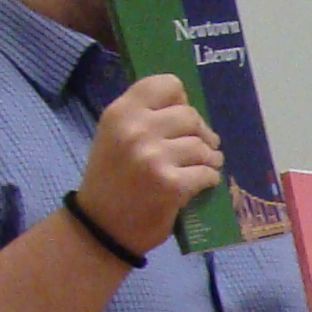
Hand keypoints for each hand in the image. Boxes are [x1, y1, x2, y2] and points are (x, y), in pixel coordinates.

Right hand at [74, 75, 222, 251]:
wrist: (101, 226)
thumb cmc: (111, 179)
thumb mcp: (116, 136)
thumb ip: (144, 117)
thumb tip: (187, 107)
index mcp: (120, 113)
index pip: (167, 85)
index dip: (181, 100)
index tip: (182, 116)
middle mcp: (136, 130)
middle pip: (190, 116)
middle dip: (201, 132)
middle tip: (203, 145)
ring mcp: (153, 157)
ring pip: (202, 146)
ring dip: (209, 157)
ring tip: (206, 164)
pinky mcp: (171, 184)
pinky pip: (207, 173)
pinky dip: (210, 178)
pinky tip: (202, 182)